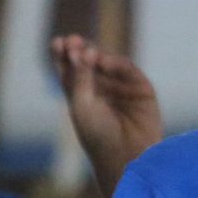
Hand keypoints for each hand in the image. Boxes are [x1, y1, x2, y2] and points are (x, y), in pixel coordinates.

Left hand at [52, 35, 162, 187]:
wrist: (127, 156)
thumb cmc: (97, 136)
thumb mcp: (82, 105)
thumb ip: (80, 77)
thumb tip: (81, 49)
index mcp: (80, 95)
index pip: (69, 68)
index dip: (62, 54)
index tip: (56, 42)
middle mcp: (100, 89)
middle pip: (88, 61)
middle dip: (80, 49)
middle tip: (72, 41)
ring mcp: (121, 87)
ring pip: (107, 62)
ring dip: (96, 54)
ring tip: (88, 53)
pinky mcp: (140, 88)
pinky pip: (127, 69)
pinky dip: (115, 63)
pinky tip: (103, 61)